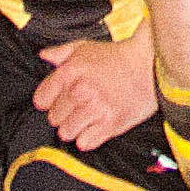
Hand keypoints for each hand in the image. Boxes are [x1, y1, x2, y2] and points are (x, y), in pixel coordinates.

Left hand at [36, 33, 161, 151]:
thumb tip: (44, 56)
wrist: (149, 64)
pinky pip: (85, 143)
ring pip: (66, 133)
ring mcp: (95, 108)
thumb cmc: (117, 57)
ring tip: (89, 117)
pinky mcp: (111, 123)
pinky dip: (89, 137)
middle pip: (54, 119)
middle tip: (80, 106)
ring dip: (76, 127)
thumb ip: (61, 52)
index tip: (60, 99)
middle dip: (65, 114)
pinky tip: (97, 125)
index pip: (41, 101)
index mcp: (69, 72)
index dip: (50, 100)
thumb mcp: (85, 47)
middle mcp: (80, 90)